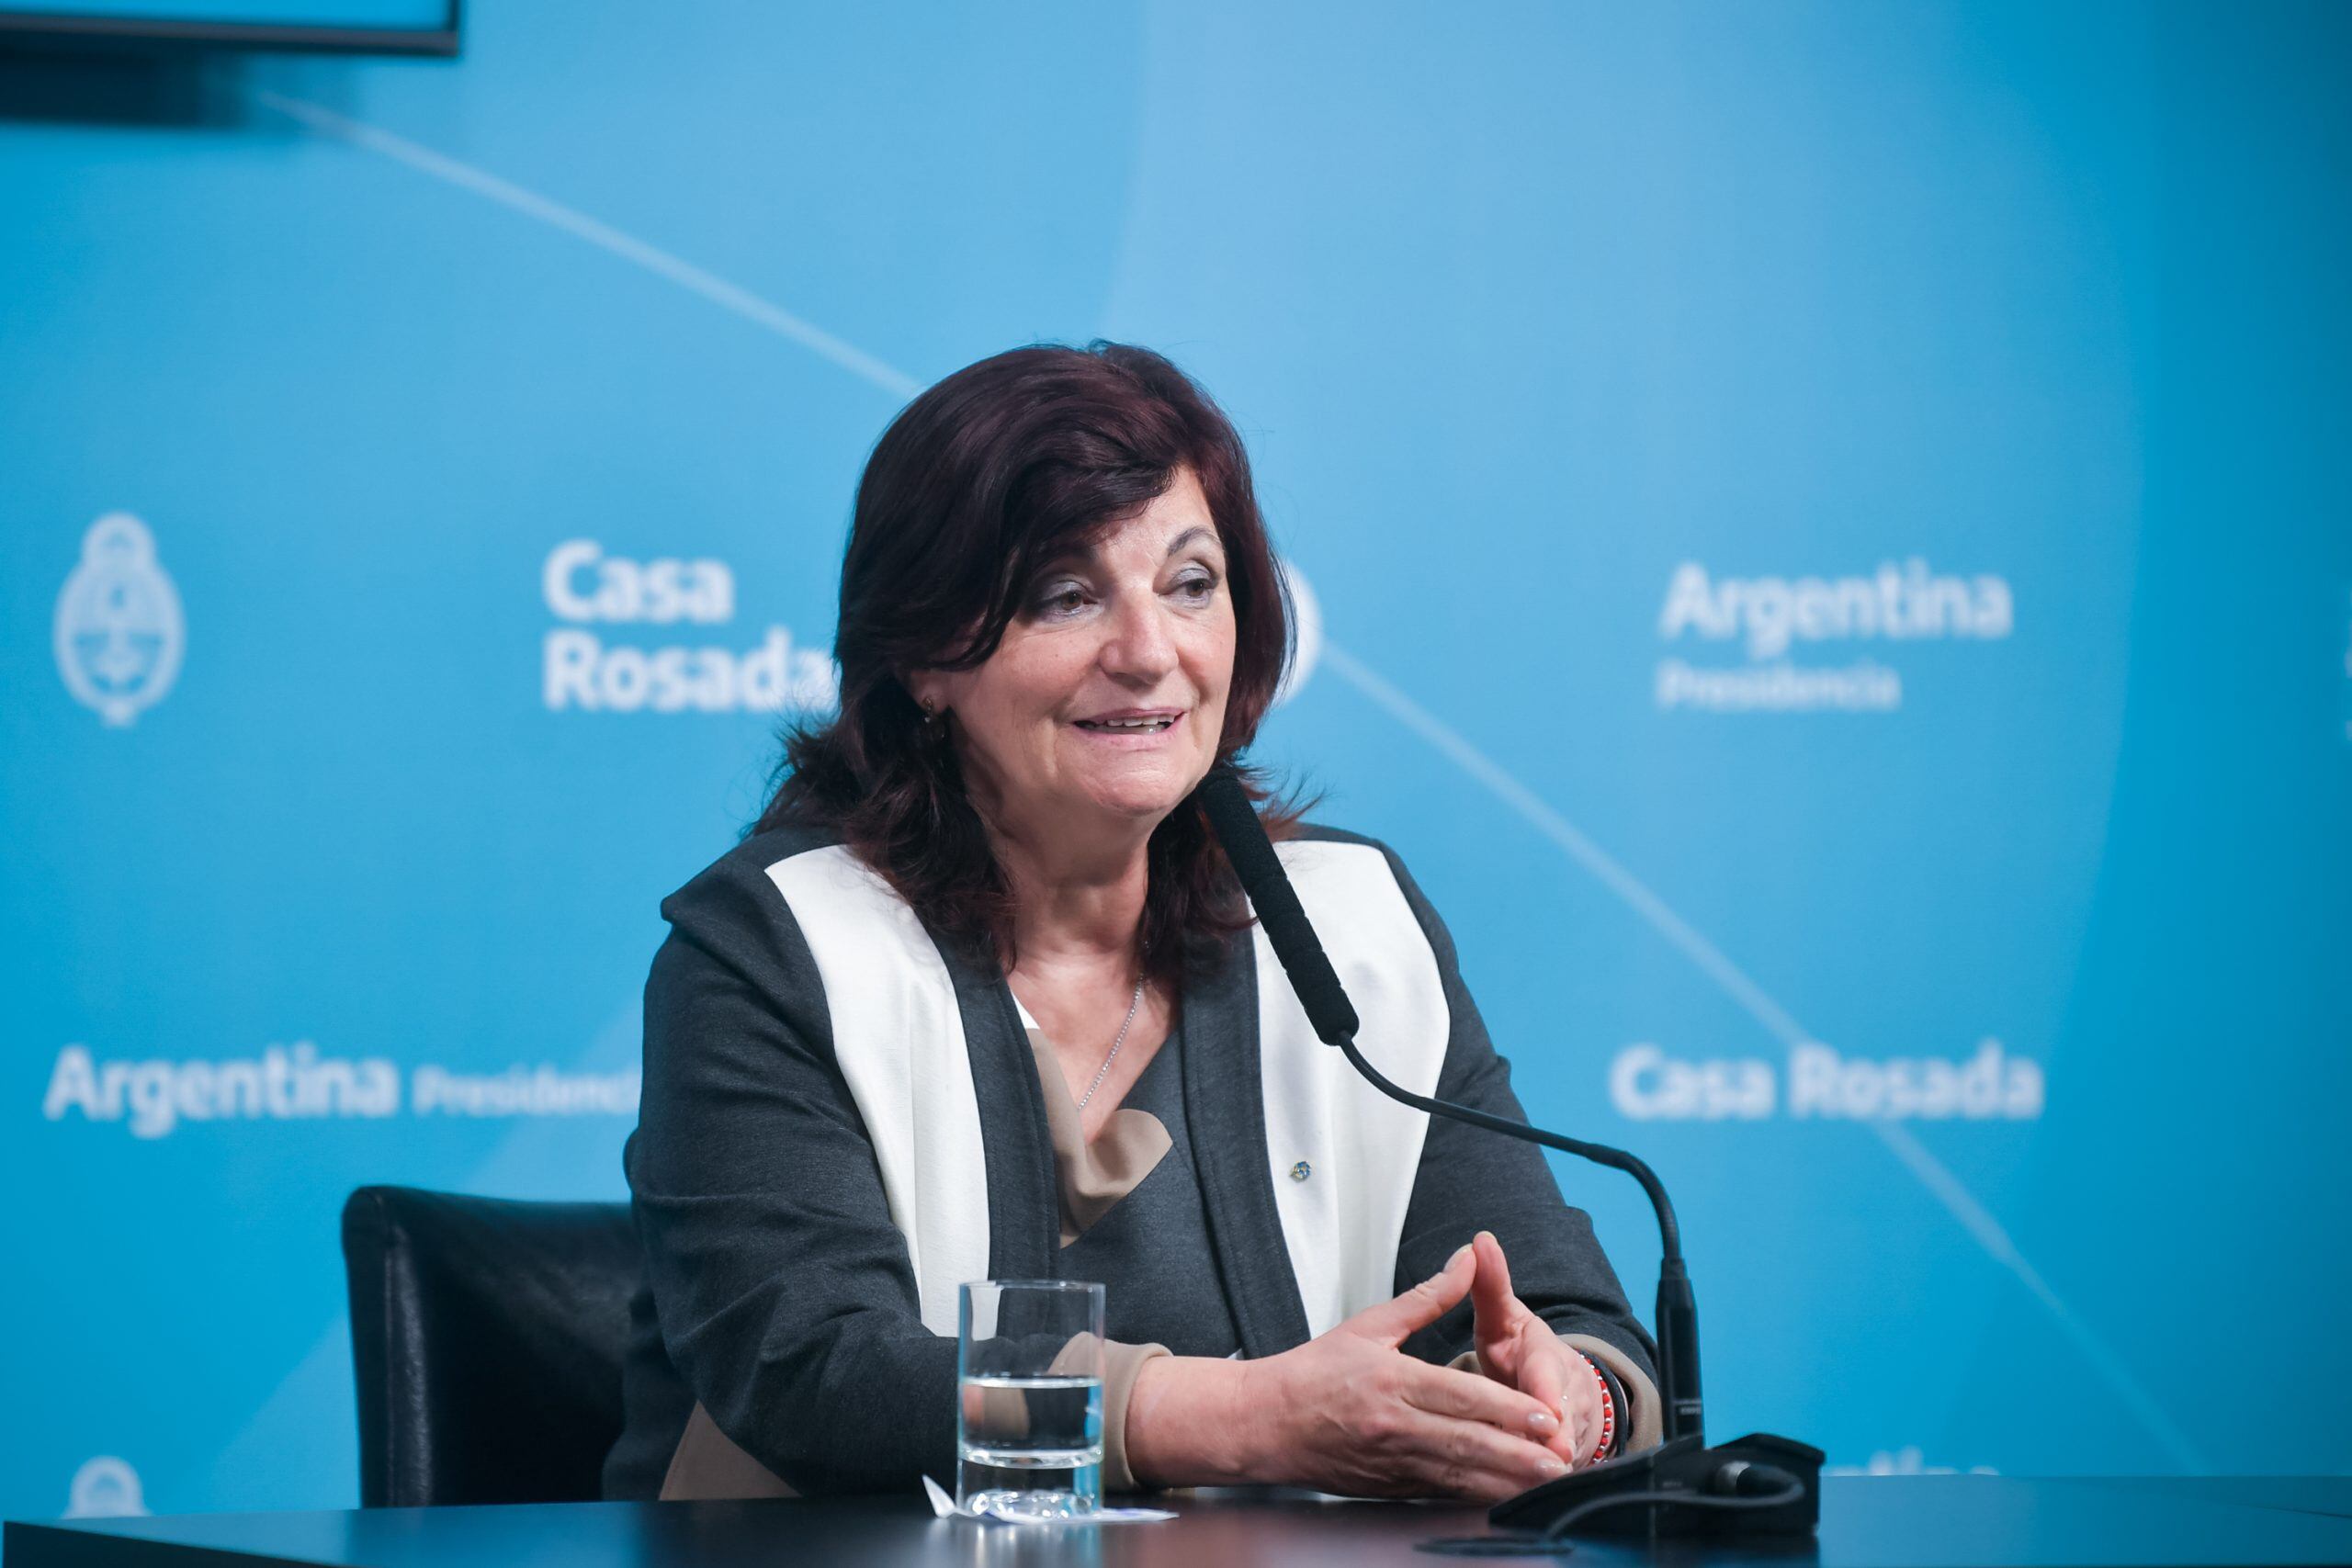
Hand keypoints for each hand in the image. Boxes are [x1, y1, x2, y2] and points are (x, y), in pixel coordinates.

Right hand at [1226, 1244, 1571, 1500]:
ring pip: (1458, 1474)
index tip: (1543, 1415)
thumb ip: (1427, 1297)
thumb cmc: (1313, 1372)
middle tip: (1558, 1457)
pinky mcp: (1387, 1486)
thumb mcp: (1370, 1324)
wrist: (1262, 1423)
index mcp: (1390, 1380)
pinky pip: (1438, 1493)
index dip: (1505, 1408)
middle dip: (1517, 1451)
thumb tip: (1467, 1260)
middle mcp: (1393, 1425)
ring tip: (1543, 1483)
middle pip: (1466, 1441)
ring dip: (1505, 1480)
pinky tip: (1502, 1496)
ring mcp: (1390, 1461)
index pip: (1459, 1396)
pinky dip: (1473, 1496)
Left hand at [1465, 1229, 1608, 1467]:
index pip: (1552, 1379)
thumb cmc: (1526, 1354)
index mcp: (1549, 1362)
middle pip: (1560, 1426)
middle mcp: (1564, 1403)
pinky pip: (1544, 1481)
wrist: (1560, 1393)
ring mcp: (1566, 1440)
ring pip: (1556, 1458)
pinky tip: (1515, 1502)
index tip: (1549, 1410)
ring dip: (1542, 1471)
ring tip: (1527, 1488)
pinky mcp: (1557, 1468)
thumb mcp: (1507, 1317)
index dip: (1549, 1396)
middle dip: (1552, 1443)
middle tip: (1544, 1461)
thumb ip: (1492, 1285)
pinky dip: (1530, 1490)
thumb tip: (1480, 1241)